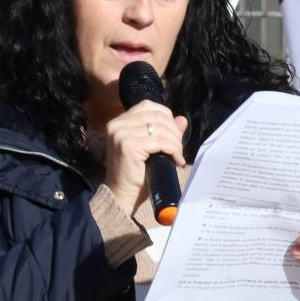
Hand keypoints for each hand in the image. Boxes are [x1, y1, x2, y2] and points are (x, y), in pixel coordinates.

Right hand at [100, 100, 186, 216]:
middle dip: (174, 132)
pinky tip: (176, 160)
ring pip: (161, 128)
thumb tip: (182, 119)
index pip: (148, 105)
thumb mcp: (151, 148)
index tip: (174, 135)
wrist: (121, 195)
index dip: (166, 117)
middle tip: (179, 149)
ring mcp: (121, 134)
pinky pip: (160, 142)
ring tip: (178, 156)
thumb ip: (164, 132)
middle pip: (157, 116)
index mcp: (120, 121)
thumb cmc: (135, 174)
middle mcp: (117, 124)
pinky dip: (173, 150)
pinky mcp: (129, 145)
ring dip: (175, 143)